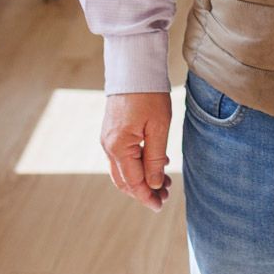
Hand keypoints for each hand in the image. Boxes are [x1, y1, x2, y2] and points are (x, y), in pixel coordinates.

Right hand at [101, 92, 171, 211]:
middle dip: (144, 191)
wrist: (133, 68)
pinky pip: (122, 157)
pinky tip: (157, 162)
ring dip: (142, 179)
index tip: (160, 205)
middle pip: (124, 180)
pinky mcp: (112, 132)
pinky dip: (138, 165)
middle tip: (166, 196)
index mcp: (118, 147)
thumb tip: (155, 185)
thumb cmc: (148, 95)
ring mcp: (108, 140)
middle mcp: (108, 146)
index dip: (147, 196)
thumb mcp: (158, 128)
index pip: (133, 182)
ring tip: (165, 182)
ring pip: (123, 170)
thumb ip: (155, 158)